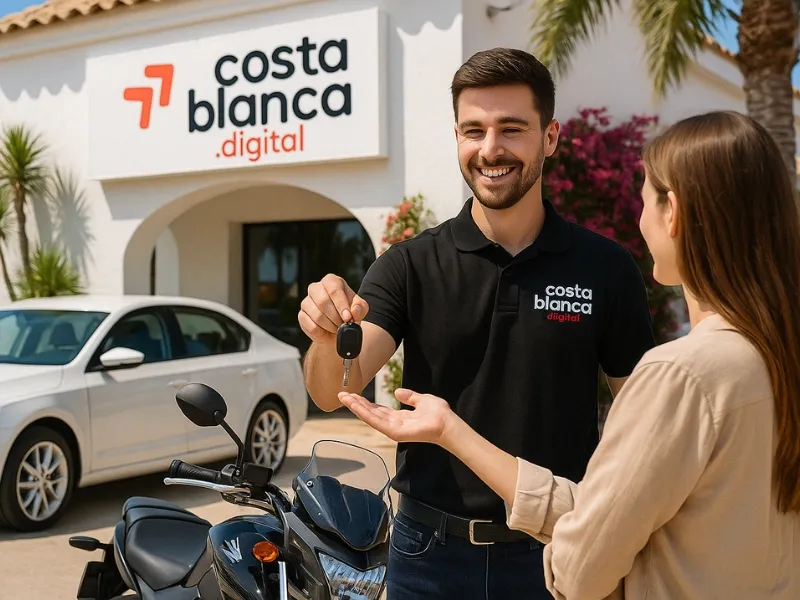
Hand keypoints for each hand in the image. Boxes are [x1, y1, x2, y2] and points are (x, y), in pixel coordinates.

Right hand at [298, 274, 368, 343]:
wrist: (337, 330)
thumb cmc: (348, 314)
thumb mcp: (359, 310)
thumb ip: (360, 308)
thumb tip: (354, 310)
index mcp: (331, 281)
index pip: (334, 290)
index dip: (341, 305)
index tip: (348, 317)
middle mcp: (316, 288)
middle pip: (323, 301)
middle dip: (336, 317)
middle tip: (343, 325)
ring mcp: (306, 302)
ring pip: (317, 315)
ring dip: (330, 325)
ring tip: (337, 328)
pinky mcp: (301, 315)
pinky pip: (311, 325)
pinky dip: (322, 332)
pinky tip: (327, 331)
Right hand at [338, 388, 457, 445]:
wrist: (447, 423)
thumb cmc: (439, 414)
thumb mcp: (422, 400)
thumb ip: (410, 396)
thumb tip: (397, 391)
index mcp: (400, 417)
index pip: (378, 410)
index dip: (366, 402)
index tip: (354, 395)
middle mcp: (394, 424)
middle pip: (371, 413)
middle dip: (356, 404)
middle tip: (343, 395)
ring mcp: (393, 429)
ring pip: (370, 417)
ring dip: (356, 407)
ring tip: (345, 398)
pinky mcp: (394, 432)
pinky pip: (376, 421)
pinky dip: (364, 413)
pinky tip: (356, 405)